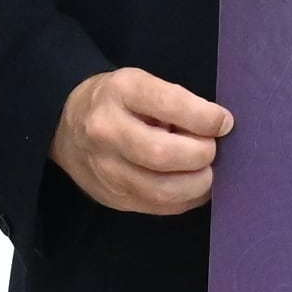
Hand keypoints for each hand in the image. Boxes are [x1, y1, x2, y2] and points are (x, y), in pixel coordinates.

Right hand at [53, 68, 234, 215]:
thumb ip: (178, 102)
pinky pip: (159, 208)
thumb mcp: (143, 84)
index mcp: (120, 92)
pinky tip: (194, 186)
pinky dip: (187, 199)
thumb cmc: (119, 102)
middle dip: (201, 154)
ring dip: (198, 184)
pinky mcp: (112, 198)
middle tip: (212, 149)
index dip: (205, 117)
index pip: (169, 104)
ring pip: (162, 190)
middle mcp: (107, 132)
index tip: (224, 122)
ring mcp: (106, 170)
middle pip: (163, 154)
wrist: (67, 125)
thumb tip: (220, 128)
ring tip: (206, 171)